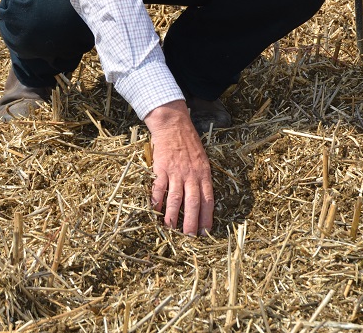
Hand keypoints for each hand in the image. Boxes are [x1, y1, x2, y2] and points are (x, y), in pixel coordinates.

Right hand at [144, 99, 213, 235]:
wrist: (173, 123)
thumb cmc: (188, 141)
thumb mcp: (202, 158)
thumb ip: (202, 177)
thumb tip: (202, 198)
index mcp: (204, 172)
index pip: (208, 199)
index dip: (207, 217)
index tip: (206, 232)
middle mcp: (192, 174)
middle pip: (193, 202)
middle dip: (191, 222)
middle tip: (189, 237)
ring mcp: (176, 171)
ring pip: (176, 198)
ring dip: (172, 216)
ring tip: (171, 229)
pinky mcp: (162, 167)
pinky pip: (159, 188)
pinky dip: (156, 201)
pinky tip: (154, 211)